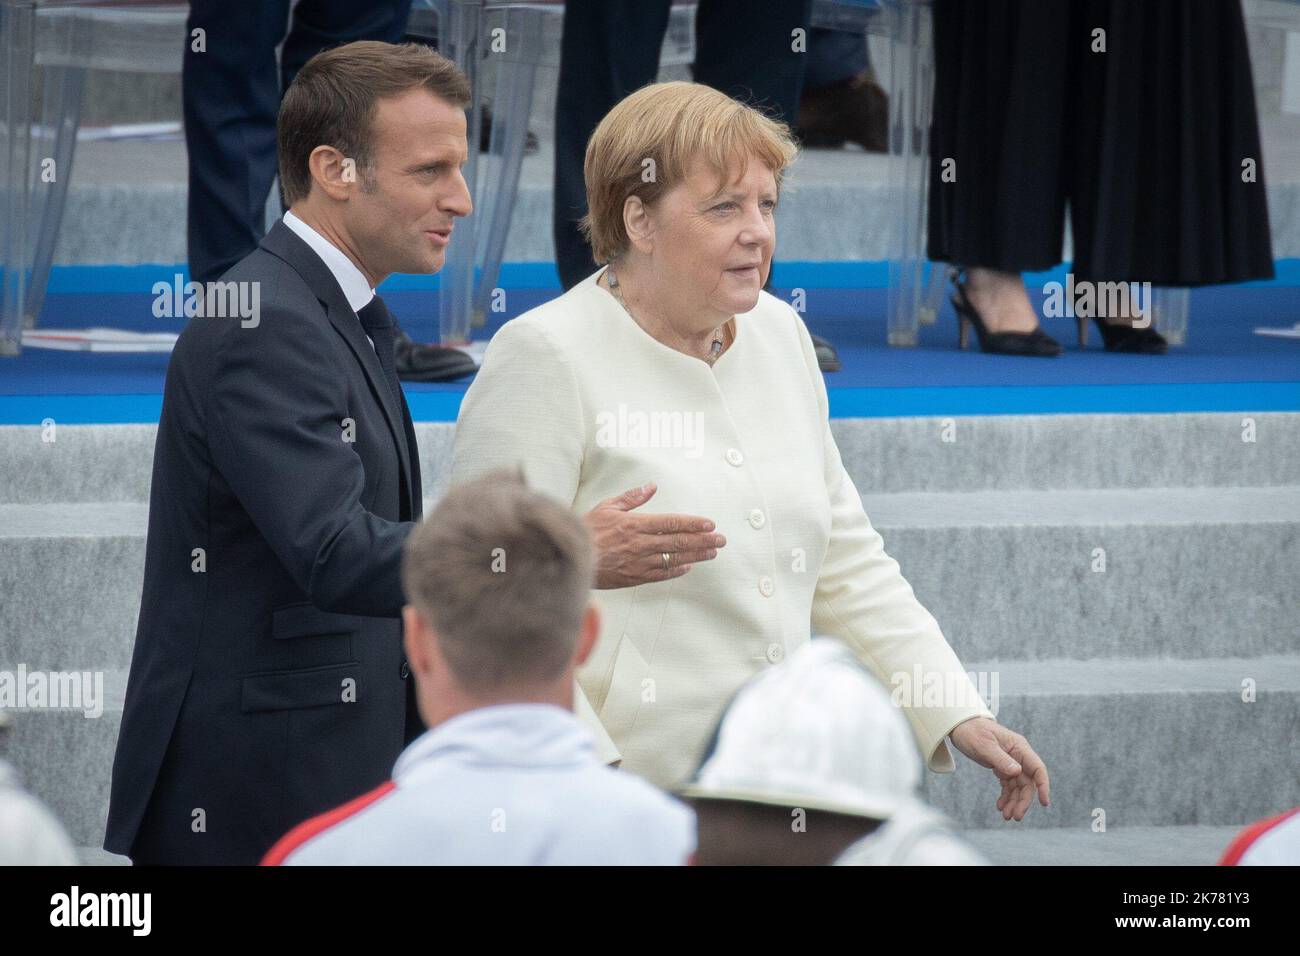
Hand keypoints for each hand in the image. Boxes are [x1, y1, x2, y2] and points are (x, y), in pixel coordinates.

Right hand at [582, 482, 724, 588]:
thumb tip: (651, 486)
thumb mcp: (607, 507)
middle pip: (678, 541)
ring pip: (674, 558)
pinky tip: (688, 566)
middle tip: (721, 540)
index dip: (693, 523)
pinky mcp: (634, 577)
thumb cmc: (588, 530)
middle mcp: (640, 543)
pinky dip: (676, 570)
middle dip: (703, 540)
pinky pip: (661, 574)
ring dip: (696, 555)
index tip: (710, 524)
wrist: (572, 559)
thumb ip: (631, 497)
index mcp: (635, 524)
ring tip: (712, 552)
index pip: (671, 523)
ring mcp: (639, 562)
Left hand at [948, 716, 1049, 821]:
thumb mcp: (983, 745)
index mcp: (1019, 747)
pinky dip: (1005, 796)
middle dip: (1023, 800)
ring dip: (1014, 801)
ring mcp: (1011, 762)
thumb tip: (1017, 772)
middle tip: (1014, 817)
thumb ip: (1000, 759)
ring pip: (1018, 787)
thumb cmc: (972, 731)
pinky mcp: (1002, 767)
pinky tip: (1000, 806)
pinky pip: (1008, 785)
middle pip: (1027, 782)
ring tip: (1005, 816)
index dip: (1043, 785)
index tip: (1044, 803)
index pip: (1037, 768)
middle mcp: (1018, 755)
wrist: (959, 725)